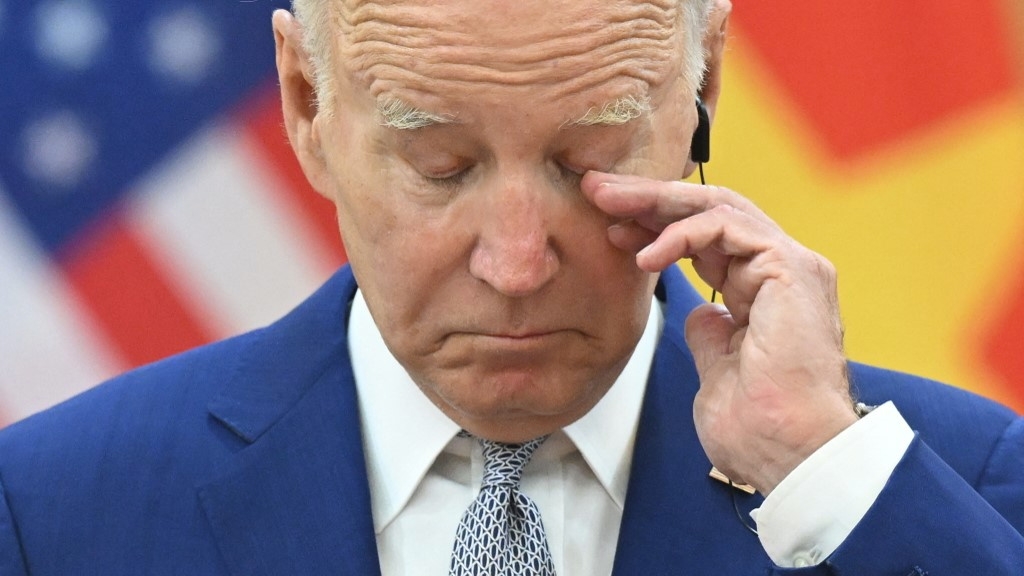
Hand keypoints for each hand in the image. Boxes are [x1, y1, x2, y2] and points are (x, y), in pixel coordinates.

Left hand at [581, 171, 858, 494]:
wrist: (793, 456)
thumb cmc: (761, 430)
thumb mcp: (717, 373)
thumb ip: (710, 336)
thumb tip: (699, 314)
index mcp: (767, 294)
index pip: (708, 239)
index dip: (655, 227)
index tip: (610, 228)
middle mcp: (782, 273)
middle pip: (710, 212)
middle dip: (649, 199)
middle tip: (599, 191)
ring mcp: (790, 266)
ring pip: (718, 206)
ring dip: (656, 202)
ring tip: (609, 204)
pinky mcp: (791, 268)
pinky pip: (727, 226)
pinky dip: (681, 233)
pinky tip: (645, 254)